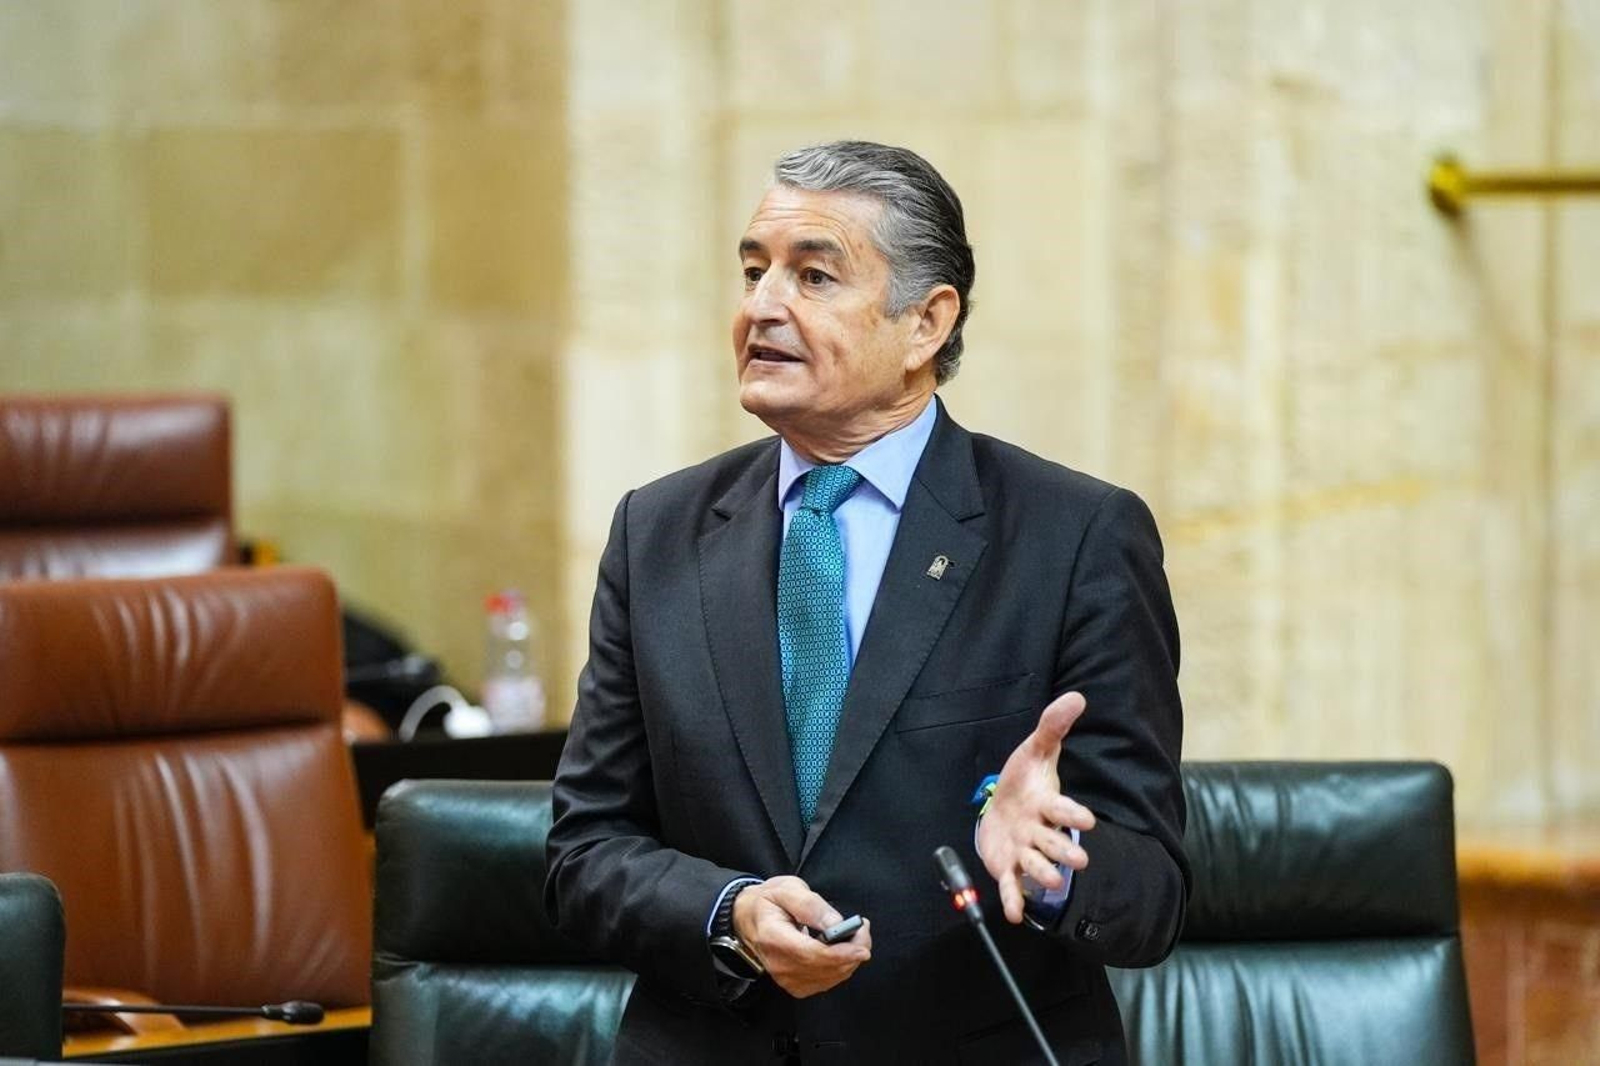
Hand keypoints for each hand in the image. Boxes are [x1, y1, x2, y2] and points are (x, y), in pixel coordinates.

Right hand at [731, 875, 870, 997]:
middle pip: (825, 968)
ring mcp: (785, 978)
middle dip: (852, 951)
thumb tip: (837, 925)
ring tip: (854, 935)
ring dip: (849, 959)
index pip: (812, 954)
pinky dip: (840, 968)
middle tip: (862, 929)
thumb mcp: (787, 889)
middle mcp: (778, 964)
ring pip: (830, 978)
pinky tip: (841, 951)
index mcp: (773, 937)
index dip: (842, 953)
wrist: (747, 918)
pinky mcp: (794, 985)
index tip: (862, 944)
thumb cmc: (767, 901)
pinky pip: (826, 982)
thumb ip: (811, 905)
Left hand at [976, 690, 1097, 923]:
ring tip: (1053, 881)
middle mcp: (1039, 831)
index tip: (1088, 821)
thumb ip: (1053, 727)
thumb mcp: (1035, 751)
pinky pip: (1012, 886)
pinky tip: (1014, 914)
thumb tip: (1076, 696)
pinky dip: (1013, 900)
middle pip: (1053, 843)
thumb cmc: (1024, 780)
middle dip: (1065, 851)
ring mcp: (1024, 851)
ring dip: (1044, 874)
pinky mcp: (1008, 867)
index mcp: (1046, 804)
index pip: (1062, 810)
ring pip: (1036, 865)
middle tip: (1079, 860)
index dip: (1073, 815)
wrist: (1002, 806)